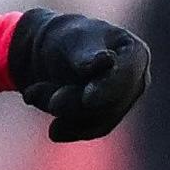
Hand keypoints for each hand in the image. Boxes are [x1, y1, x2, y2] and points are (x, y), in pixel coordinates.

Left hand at [7, 9, 150, 141]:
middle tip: (45, 99)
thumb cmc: (63, 39)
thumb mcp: (71, 41)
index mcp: (135, 52)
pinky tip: (53, 129)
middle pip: (111, 103)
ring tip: (33, 94)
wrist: (46, 52)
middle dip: (74, 102)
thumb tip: (104, 62)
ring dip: (61, 110)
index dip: (108, 89)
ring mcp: (123, 100)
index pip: (127, 76)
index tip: (87, 99)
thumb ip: (86, 54)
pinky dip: (66, 127)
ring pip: (96, 119)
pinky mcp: (106, 117)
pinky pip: (88, 130)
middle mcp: (136, 80)